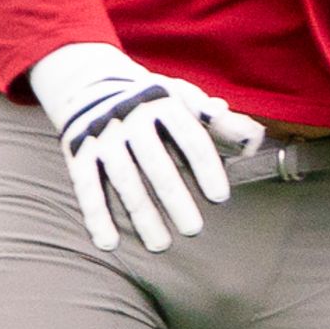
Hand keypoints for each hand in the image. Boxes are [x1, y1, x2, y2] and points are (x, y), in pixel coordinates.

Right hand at [25, 40, 264, 255]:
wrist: (88, 82)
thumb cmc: (153, 101)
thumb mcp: (184, 98)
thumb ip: (217, 119)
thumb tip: (252, 138)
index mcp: (164, 103)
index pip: (191, 139)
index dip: (206, 169)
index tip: (220, 199)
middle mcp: (130, 118)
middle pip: (156, 164)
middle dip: (175, 199)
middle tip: (193, 230)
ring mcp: (102, 136)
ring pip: (123, 180)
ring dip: (141, 215)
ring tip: (160, 246)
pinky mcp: (77, 152)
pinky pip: (87, 188)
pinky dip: (96, 216)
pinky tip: (109, 244)